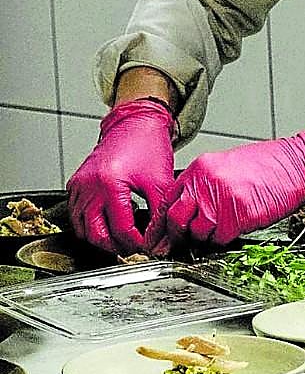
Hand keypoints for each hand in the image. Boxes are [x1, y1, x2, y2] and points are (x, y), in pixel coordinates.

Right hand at [66, 98, 175, 254]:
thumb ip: (161, 214)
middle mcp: (89, 186)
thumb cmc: (148, 147)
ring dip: (100, 238)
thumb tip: (161, 240)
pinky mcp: (75, 183)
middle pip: (96, 234)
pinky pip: (76, 214)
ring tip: (121, 241)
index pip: (121, 229)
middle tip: (132, 249)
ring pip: (82, 228)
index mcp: (110, 184)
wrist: (136, 124)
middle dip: (115, 247)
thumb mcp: (161, 182)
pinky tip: (107, 225)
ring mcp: (79, 185)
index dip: (136, 243)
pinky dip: (89, 224)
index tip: (147, 247)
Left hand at [147, 128, 304, 252]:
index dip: (161, 223)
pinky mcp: (237, 215)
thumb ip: (204, 186)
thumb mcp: (228, 167)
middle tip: (179, 245)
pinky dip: (227, 238)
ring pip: (198, 232)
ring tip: (225, 225)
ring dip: (208, 236)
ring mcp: (220, 199)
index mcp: (201, 168)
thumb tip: (187, 212)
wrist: (298, 164)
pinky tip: (239, 225)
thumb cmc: (269, 166)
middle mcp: (205, 182)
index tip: (158, 237)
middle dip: (177, 235)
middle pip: (176, 219)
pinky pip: (220, 238)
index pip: (168, 200)